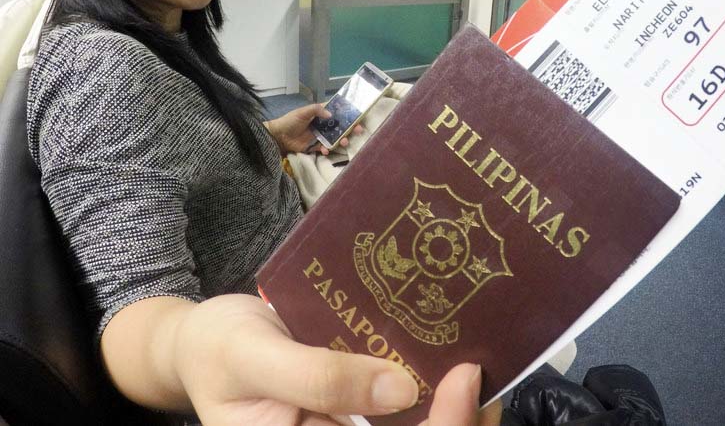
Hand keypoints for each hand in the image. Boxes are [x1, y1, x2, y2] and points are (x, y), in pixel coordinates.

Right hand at [173, 294, 501, 425]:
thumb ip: (319, 377)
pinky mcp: (360, 416)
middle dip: (462, 421)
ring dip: (458, 409)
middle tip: (486, 369)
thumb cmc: (217, 350)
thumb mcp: (254, 358)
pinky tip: (452, 360)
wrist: (200, 343)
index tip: (464, 378)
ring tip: (480, 362)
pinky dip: (436, 394)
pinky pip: (404, 413)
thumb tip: (401, 389)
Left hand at [264, 103, 362, 155]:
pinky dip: (327, 150)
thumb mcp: (303, 112)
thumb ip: (316, 110)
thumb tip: (331, 115)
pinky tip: (325, 150)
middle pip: (341, 127)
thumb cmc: (290, 120)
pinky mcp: (315, 146)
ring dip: (342, 140)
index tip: (358, 117)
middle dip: (351, 129)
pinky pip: (325, 148)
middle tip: (358, 130)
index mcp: (321, 114)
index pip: (338, 113)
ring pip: (336, 138)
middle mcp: (324, 125)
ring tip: (343, 142)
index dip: (348, 114)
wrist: (278, 136)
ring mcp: (321, 136)